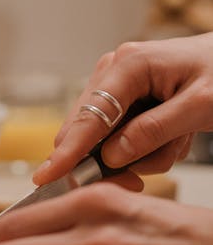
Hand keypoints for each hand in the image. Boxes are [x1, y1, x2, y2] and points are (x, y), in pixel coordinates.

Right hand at [34, 34, 212, 188]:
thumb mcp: (201, 105)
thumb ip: (155, 130)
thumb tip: (112, 155)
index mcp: (130, 63)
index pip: (90, 115)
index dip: (68, 150)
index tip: (46, 175)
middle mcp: (114, 68)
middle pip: (90, 130)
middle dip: (116, 159)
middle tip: (138, 181)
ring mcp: (117, 82)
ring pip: (106, 138)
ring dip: (142, 153)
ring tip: (178, 140)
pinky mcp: (125, 96)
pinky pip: (121, 135)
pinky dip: (147, 146)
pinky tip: (173, 136)